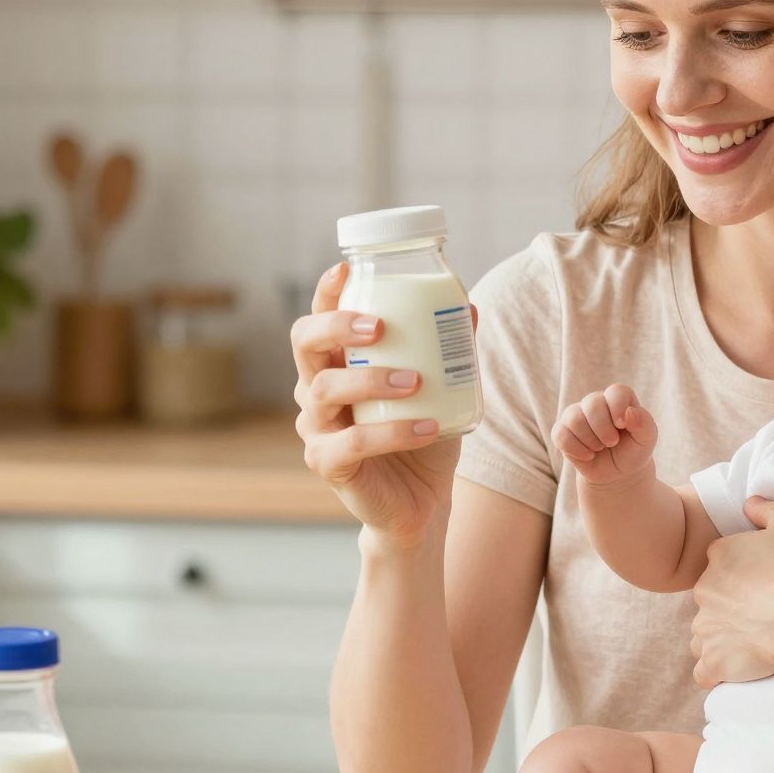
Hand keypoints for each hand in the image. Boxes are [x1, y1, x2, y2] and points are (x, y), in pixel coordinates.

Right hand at [290, 262, 462, 550]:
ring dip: (370, 380)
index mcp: (338, 364)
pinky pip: (352, 442)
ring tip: (415, 382)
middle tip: (378, 327)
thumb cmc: (424, 435)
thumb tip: (469, 309)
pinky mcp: (328, 464)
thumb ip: (451, 352)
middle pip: (304, 344)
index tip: (346, 270)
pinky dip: (392, 432)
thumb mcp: (443, 389)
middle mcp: (316, 391)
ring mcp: (317, 428)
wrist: (424, 502)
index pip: (319, 319)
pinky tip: (428, 426)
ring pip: (325, 390)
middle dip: (335, 326)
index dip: (326, 293)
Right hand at [552, 384, 657, 486]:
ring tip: (600, 448)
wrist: (618, 473)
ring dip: (590, 440)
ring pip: (574, 419)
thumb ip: (644, 423)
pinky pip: (560, 434)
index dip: (618, 408)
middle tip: (612, 442)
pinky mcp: (562, 430)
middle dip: (603, 429)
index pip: (616, 392)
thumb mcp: (646, 439)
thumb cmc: (633, 451)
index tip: (622, 426)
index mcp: (619, 399)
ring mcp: (576, 415)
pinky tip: (588, 455)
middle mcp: (596, 402)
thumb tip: (629, 412)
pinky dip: (576, 449)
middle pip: (592, 404)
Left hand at [690, 505, 773, 686]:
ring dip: (720, 639)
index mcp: (719, 557)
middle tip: (758, 616)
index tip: (756, 588)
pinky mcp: (712, 659)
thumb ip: (767, 511)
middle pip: (710, 599)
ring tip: (750, 645)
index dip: (737, 578)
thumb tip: (749, 501)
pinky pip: (703, 672)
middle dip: (727, 608)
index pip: (719, 566)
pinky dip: (715, 673)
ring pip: (704, 634)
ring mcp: (705, 626)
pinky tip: (732, 671)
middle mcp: (704, 589)